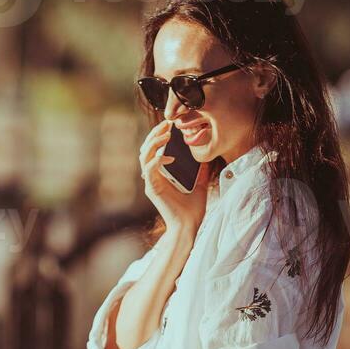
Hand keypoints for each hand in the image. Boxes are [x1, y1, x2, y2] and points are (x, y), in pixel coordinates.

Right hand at [139, 120, 210, 234]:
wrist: (189, 226)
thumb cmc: (192, 209)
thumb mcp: (199, 184)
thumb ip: (199, 171)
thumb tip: (205, 158)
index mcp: (161, 174)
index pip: (154, 149)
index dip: (159, 135)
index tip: (170, 124)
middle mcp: (153, 177)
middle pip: (146, 148)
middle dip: (155, 133)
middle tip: (167, 123)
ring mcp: (151, 183)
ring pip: (144, 156)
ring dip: (154, 142)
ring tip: (166, 134)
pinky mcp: (152, 189)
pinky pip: (149, 170)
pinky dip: (158, 160)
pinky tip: (169, 158)